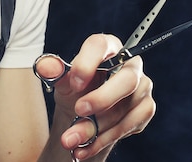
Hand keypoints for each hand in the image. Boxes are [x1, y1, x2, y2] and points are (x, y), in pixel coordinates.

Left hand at [39, 33, 154, 159]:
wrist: (82, 113)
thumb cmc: (75, 88)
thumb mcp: (61, 80)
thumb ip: (53, 70)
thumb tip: (46, 67)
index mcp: (107, 46)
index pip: (101, 45)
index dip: (87, 63)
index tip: (74, 82)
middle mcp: (130, 64)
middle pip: (127, 79)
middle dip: (102, 99)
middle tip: (79, 110)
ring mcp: (142, 86)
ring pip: (125, 108)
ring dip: (97, 127)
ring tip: (71, 138)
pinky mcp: (145, 108)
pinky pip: (129, 125)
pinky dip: (104, 139)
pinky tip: (85, 146)